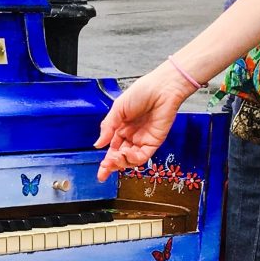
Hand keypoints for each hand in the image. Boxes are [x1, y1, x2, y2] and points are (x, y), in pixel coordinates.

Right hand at [93, 65, 195, 180]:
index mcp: (121, 128)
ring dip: (121, 162)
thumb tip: (98, 144)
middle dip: (112, 165)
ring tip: (116, 157)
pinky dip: (133, 159)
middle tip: (105, 166)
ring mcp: (143, 140)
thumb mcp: (117, 109)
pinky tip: (126, 154)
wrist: (162, 88)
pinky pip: (143, 156)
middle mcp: (132, 136)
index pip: (112, 149)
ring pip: (131, 160)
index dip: (106, 162)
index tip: (100, 172)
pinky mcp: (154, 142)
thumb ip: (108, 127)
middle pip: (120, 157)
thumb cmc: (141, 92)